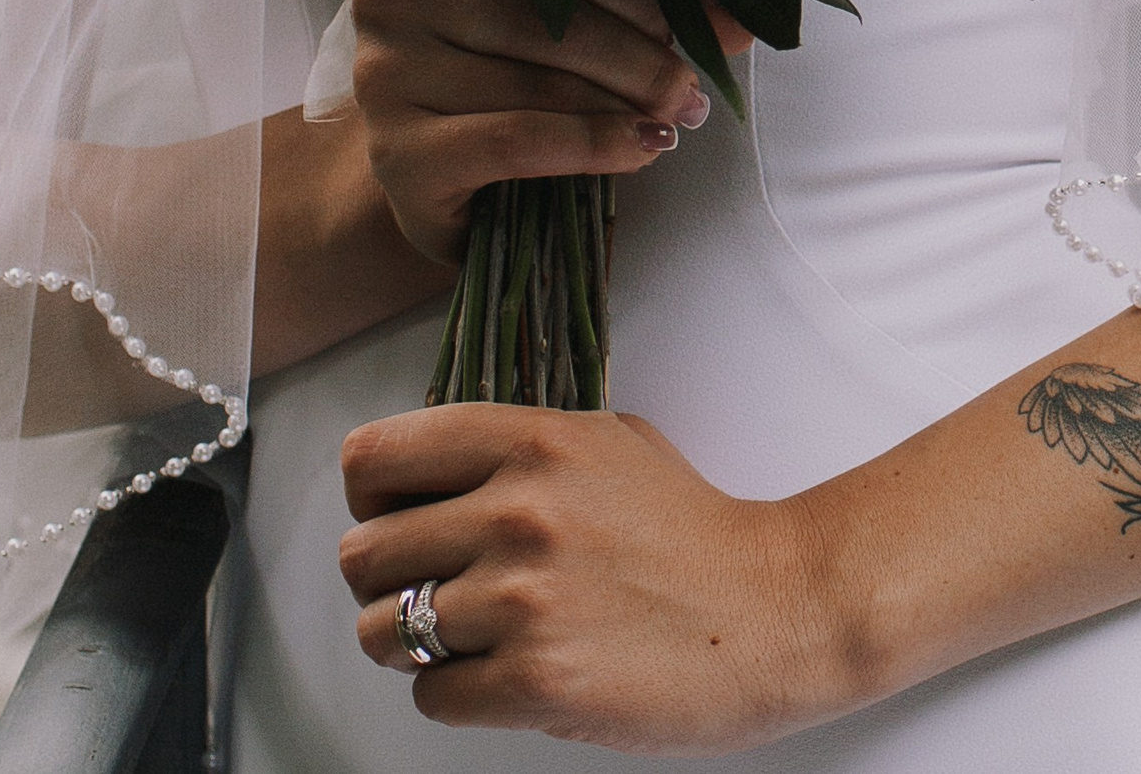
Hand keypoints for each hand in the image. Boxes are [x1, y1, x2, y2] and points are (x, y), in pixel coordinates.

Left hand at [338, 404, 866, 753]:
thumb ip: (517, 450)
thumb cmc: (699, 534)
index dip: (374, 498)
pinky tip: (516, 673)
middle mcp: (519, 513)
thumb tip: (431, 478)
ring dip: (418, 646)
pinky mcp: (536, 681)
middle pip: (361, 556)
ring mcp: (524, 600)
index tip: (401, 519)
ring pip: (382, 634)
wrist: (779, 610)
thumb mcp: (610, 444)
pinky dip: (462, 695)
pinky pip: (432, 697)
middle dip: (390, 583)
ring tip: (479, 639)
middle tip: (444, 592)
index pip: (372, 458)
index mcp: (533, 443)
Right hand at [349, 0, 750, 261]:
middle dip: (641, 56)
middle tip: (694, 92)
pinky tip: (638, 149)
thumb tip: (741, 18)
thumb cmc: (493, 86)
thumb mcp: (553, 29)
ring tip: (673, 122)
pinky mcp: (397, 151)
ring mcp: (384, 73)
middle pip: (550, 17)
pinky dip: (590, 144)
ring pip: (537, 80)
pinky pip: (516, 139)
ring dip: (623, 104)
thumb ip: (629, 10)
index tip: (710, 26)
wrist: (420, 179)